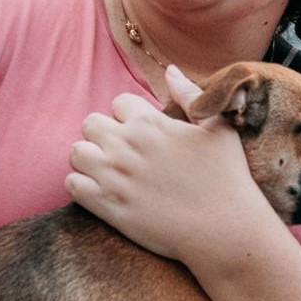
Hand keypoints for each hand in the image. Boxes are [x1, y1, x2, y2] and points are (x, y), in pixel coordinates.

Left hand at [66, 66, 268, 265]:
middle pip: (91, 124)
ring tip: (109, 171)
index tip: (144, 135)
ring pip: (76, 152)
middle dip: (104, 134)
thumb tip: (170, 69)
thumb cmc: (228, 177)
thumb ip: (189, 94)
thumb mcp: (218, 127)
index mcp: (149, 122)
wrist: (226, 231)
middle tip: (124, 153)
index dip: (130, 116)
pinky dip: (82, 185)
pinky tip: (102, 191)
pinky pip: (72, 184)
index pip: (118, 102)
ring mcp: (113, 176)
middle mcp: (126, 145)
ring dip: (89, 158)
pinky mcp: (107, 207)